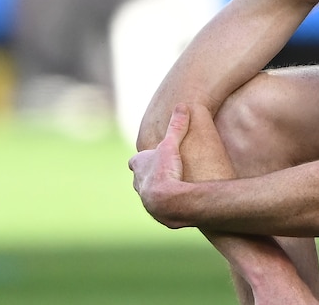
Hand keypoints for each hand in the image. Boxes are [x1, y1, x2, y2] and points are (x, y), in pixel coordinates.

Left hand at [129, 103, 191, 227]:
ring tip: (170, 188)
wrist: (168, 202)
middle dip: (148, 175)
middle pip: (139, 178)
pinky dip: (167, 203)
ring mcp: (146, 200)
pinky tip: (176, 203)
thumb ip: (177, 126)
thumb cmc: (166, 171)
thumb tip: (182, 105)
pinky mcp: (157, 212)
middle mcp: (139, 184)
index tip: (153, 156)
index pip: (136, 161)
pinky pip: (160, 207)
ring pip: (148, 193)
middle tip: (162, 171)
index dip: (144, 158)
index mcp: (139, 166)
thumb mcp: (172, 144)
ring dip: (157, 190)